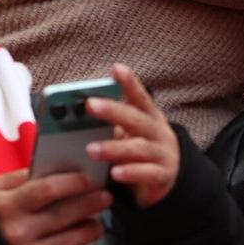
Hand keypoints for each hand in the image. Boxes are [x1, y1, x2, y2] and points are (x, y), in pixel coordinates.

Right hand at [0, 167, 111, 244]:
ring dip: (90, 229)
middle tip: (106, 196)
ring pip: (70, 240)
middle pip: (65, 214)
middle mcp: (18, 233)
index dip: (73, 182)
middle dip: (91, 203)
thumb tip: (49, 166)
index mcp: (6, 207)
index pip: (48, 190)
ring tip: (98, 222)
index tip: (90, 177)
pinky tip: (70, 242)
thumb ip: (16, 180)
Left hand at [84, 62, 180, 208]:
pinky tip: (115, 173)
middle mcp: (157, 132)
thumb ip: (109, 123)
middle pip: (136, 119)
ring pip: (139, 148)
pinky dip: (132, 173)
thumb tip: (72, 116)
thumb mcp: (129, 132)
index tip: (116, 68)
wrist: (170, 176)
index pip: (139, 97)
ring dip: (114, 148)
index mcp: (148, 116)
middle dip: (113, 111)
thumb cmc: (141, 148)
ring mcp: (162, 153)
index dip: (130, 83)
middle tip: (90, 104)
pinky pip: (148, 173)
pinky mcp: (162, 175)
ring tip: (90, 149)